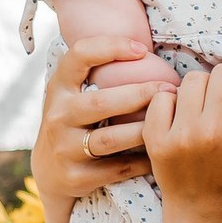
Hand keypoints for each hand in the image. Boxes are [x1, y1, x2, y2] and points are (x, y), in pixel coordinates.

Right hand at [30, 36, 172, 201]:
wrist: (50, 172)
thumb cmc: (74, 120)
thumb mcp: (72, 93)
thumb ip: (95, 72)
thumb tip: (145, 46)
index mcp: (58, 87)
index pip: (78, 55)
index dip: (110, 47)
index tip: (143, 50)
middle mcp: (58, 116)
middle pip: (101, 102)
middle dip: (140, 94)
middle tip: (170, 89)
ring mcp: (64, 148)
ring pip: (110, 139)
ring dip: (144, 130)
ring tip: (171, 122)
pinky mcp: (75, 177)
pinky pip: (116, 169)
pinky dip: (142, 161)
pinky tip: (161, 152)